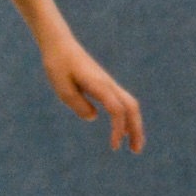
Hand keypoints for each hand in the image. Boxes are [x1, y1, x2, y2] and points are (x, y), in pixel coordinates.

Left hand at [42, 36, 143, 151]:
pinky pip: (121, 102)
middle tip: (135, 151)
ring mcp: (108, 83)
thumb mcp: (62, 88)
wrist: (59, 44)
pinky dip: (126, 117)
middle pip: (131, 107)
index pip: (117, 110)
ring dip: (133, 124)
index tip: (113, 147)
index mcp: (99, 85)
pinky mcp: (104, 83)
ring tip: (132, 145)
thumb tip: (93, 117)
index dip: (118, 129)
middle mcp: (108, 84)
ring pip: (129, 104)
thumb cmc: (58, 64)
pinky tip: (120, 130)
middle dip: (136, 129)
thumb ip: (78, 104)